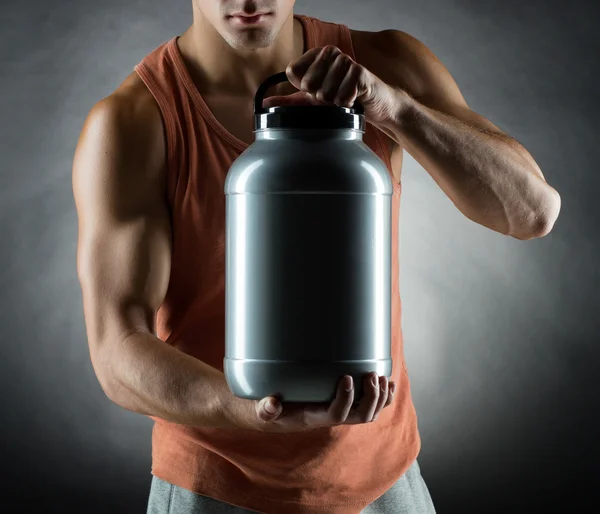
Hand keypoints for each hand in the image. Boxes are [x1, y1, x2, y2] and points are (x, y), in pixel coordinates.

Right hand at [225, 373, 396, 432]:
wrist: (276, 414)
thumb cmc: (270, 409)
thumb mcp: (261, 409)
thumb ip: (265, 409)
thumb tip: (270, 404)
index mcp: (315, 418)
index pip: (337, 415)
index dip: (346, 398)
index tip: (347, 377)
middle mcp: (332, 417)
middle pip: (361, 416)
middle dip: (371, 397)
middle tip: (371, 374)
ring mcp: (342, 412)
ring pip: (370, 413)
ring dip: (380, 396)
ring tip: (380, 375)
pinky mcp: (346, 404)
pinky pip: (371, 406)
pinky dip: (383, 396)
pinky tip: (388, 382)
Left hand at [262, 45, 399, 125]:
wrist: (375, 104)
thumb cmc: (343, 99)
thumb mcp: (312, 102)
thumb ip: (288, 101)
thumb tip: (265, 103)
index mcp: (316, 55)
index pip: (292, 72)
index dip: (303, 89)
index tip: (316, 91)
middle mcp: (330, 52)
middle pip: (307, 85)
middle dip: (319, 99)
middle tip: (333, 97)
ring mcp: (346, 61)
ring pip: (324, 93)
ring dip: (334, 104)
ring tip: (343, 98)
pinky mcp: (360, 73)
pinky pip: (341, 97)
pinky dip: (346, 105)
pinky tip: (354, 100)